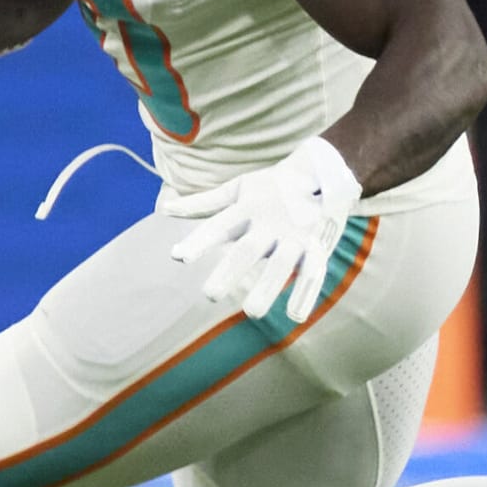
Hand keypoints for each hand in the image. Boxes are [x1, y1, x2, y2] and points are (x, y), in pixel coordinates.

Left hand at [166, 134, 362, 324]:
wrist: (324, 170)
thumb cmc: (271, 186)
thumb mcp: (236, 190)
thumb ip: (202, 204)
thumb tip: (162, 210)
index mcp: (247, 208)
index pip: (218, 226)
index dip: (199, 241)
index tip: (178, 257)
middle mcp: (269, 222)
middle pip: (248, 249)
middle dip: (230, 271)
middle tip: (210, 294)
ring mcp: (295, 235)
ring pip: (281, 265)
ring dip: (268, 288)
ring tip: (252, 313)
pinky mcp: (317, 247)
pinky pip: (313, 272)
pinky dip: (306, 293)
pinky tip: (296, 316)